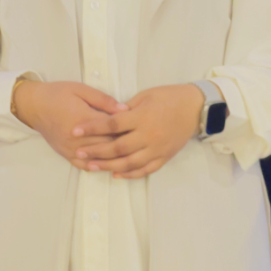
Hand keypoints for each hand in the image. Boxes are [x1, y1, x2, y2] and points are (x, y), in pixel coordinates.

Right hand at [13, 80, 128, 165]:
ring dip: (112, 158)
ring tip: (128, 155)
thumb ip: (103, 100)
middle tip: (139, 142)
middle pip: (106, 144)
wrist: (33, 105)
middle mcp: (76, 138)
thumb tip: (125, 109)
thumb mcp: (81, 89)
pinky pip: (83, 165)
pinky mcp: (65, 154)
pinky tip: (107, 165)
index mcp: (82, 119)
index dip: (127, 128)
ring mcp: (70, 148)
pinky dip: (96, 166)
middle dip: (123, 143)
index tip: (139, 127)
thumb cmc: (57, 93)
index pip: (110, 128)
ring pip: (96, 158)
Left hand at [69, 84, 204, 179]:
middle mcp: (148, 135)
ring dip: (108, 166)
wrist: (195, 107)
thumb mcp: (145, 95)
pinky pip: (145, 170)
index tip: (75, 130)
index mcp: (141, 117)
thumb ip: (127, 108)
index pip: (111, 124)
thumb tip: (109, 116)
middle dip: (96, 151)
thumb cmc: (168, 96)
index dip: (92, 127)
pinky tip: (116, 174)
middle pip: (117, 147)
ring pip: (128, 162)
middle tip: (78, 152)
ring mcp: (156, 149)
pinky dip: (129, 174)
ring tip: (91, 167)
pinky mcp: (164, 157)